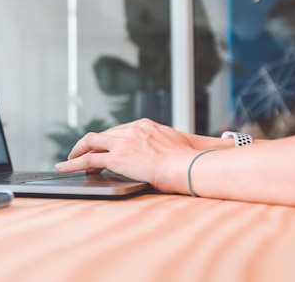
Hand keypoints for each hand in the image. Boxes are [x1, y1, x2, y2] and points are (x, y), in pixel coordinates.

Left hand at [55, 118, 218, 192]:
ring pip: (90, 142)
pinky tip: (64, 168)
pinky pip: (87, 159)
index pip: (120, 130)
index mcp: (147, 126)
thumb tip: (229, 143)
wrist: (189, 167)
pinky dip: (73, 162)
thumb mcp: (193, 146)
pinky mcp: (116, 157)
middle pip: (103, 134)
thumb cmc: (194, 161)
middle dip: (90, 144)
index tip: (102, 147)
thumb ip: (199, 143)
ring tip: (68, 161)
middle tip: (80, 154)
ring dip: (76, 151)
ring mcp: (123, 142)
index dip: (108, 140)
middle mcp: (132, 129)